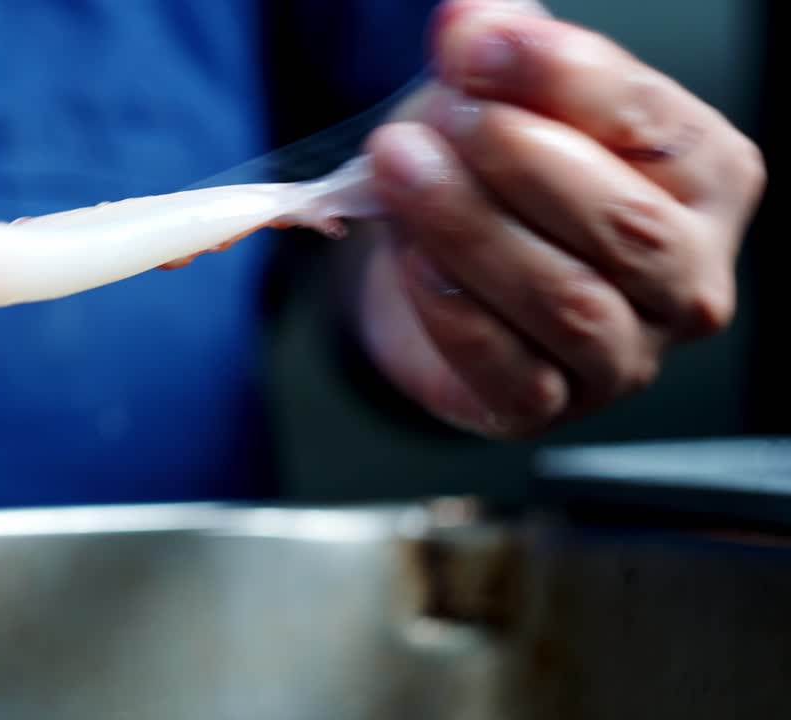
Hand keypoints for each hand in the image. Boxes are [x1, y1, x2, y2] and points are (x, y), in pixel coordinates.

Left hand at [354, 0, 764, 436]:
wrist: (437, 271)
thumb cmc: (495, 179)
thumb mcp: (499, 95)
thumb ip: (494, 48)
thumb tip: (471, 15)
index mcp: (704, 177)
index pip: (653, 124)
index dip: (560, 78)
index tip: (476, 46)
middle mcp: (685, 275)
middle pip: (626, 225)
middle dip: (522, 161)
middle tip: (444, 116)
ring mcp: (624, 354)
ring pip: (567, 301)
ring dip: (472, 228)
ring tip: (401, 168)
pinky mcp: (549, 405)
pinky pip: (510, 368)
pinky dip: (452, 308)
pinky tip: (410, 254)